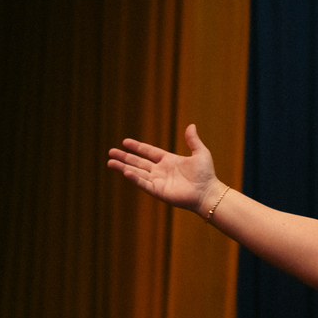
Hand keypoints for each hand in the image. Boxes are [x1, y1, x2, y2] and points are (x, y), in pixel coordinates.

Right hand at [107, 123, 223, 215]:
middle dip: (124, 157)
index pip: (149, 152)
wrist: (208, 192)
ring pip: (137, 173)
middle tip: (111, 152)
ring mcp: (158, 181)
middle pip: (138, 162)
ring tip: (110, 162)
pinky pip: (144, 183)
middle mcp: (161, 171)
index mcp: (169, 161)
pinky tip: (125, 172)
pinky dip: (135, 178)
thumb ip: (193, 140)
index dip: (137, 147)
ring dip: (123, 167)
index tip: (125, 142)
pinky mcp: (159, 191)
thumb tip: (191, 125)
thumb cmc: (206, 174)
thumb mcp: (200, 153)